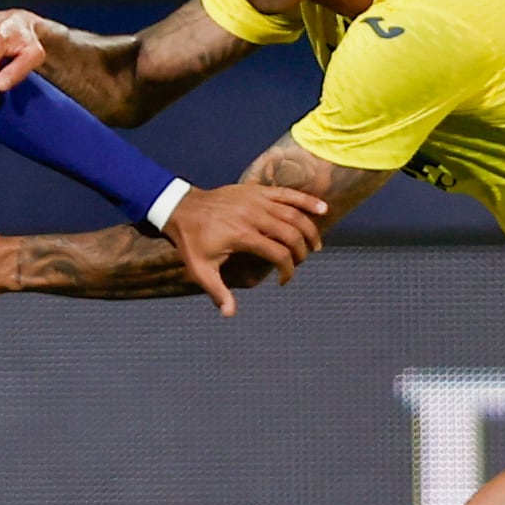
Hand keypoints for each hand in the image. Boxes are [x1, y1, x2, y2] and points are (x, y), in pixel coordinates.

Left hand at [162, 183, 326, 316]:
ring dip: (310, 230)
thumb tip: (229, 314)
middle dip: (300, 252)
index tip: (283, 281)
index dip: (287, 270)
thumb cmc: (191, 241)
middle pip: (291, 234)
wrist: (181, 208)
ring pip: (293, 213)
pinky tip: (323, 209)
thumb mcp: (200, 269)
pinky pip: (287, 193)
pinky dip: (306, 201)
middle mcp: (253, 215)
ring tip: (316, 246)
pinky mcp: (257, 190)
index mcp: (242, 235)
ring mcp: (257, 200)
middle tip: (300, 263)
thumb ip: (217, 292)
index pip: (278, 254)